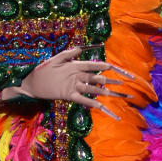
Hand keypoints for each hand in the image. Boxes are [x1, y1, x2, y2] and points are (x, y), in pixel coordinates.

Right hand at [9, 46, 135, 120]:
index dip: (115, 68)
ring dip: (113, 94)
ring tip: (127, 96)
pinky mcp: (70, 96)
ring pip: (97, 90)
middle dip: (117, 81)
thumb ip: (70, 53)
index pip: (100, 64)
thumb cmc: (43, 70)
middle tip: (131, 85)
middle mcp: (78, 75)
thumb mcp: (55, 57)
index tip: (127, 72)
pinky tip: (110, 113)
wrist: (30, 84)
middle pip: (102, 77)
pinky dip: (99, 107)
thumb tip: (82, 47)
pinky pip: (87, 102)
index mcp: (76, 64)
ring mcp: (74, 86)